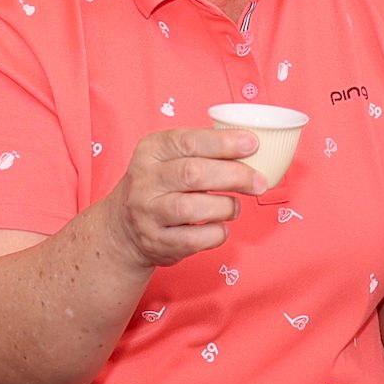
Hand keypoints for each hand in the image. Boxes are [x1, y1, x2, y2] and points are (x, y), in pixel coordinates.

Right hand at [99, 128, 262, 269]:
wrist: (124, 227)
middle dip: (234, 176)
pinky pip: (194, 239)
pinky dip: (217, 233)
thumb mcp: (170, 157)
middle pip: (193, 174)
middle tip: (259, 182)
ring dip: (225, 207)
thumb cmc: (160, 185)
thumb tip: (251, 146)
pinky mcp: (157, 242)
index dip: (223, 143)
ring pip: (192, 208)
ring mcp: (148, 213)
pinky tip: (220, 227)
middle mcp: (144, 180)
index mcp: (151, 150)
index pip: (188, 141)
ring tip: (234, 207)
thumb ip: (203, 149)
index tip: (252, 145)